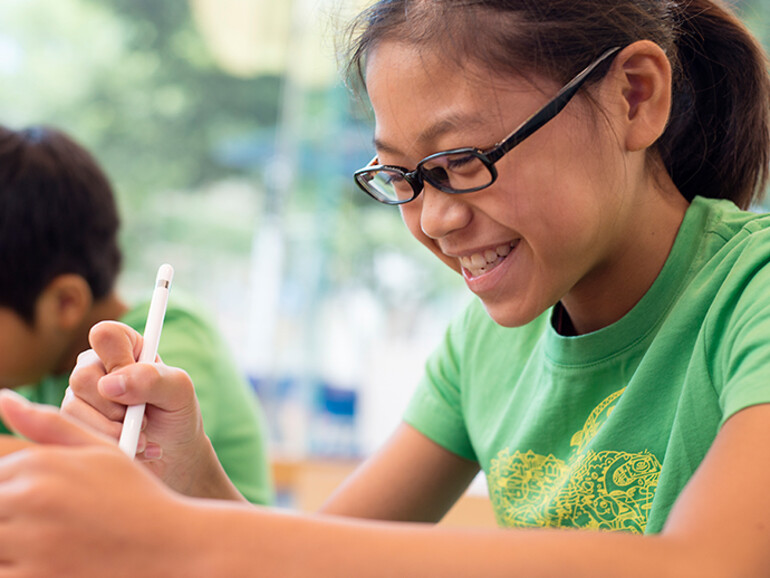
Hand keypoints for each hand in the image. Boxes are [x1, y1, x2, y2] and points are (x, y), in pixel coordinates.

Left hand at [0, 390, 194, 576]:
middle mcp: (29, 498)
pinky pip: (1, 571)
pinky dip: (14, 565)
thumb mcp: (100, 451)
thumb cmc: (136, 495)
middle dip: (7, 507)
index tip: (21, 489)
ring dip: (8, 538)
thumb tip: (2, 399)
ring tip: (41, 537)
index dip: (7, 475)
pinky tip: (40, 561)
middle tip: (37, 515)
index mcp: (41, 463)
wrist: (169, 546)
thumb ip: (48, 424)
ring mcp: (30, 544)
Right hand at [62, 320, 237, 498]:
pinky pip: (72, 431)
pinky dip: (107, 443)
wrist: (173, 455)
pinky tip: (133, 447)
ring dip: (113, 429)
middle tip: (144, 418)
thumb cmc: (177, 415)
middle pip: (83, 376)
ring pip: (73, 407)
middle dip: (116, 406)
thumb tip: (110, 385)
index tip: (137, 384)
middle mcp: (97, 366)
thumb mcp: (179, 392)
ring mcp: (80, 395)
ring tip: (143, 435)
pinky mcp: (72, 423)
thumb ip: (152, 379)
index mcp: (125, 346)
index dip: (118, 361)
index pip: (105, 334)